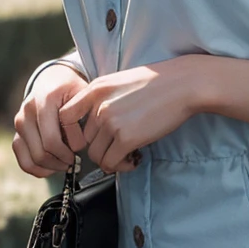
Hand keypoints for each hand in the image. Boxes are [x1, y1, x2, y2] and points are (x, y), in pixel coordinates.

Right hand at [12, 65, 88, 177]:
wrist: (53, 80)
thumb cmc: (72, 90)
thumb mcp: (83, 97)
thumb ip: (80, 119)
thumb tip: (76, 147)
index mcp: (44, 101)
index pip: (51, 140)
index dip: (67, 154)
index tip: (79, 154)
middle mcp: (26, 112)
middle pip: (40, 153)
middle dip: (60, 162)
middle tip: (74, 163)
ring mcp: (19, 123)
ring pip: (31, 159)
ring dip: (50, 168)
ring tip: (65, 164)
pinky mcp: (17, 133)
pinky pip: (23, 160)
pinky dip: (38, 169)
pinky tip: (52, 167)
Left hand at [57, 58, 197, 172]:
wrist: (183, 84)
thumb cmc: (158, 82)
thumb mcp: (120, 81)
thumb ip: (103, 98)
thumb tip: (95, 123)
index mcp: (95, 90)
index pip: (65, 116)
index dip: (73, 131)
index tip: (89, 137)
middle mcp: (99, 106)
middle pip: (85, 140)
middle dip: (101, 147)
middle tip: (119, 148)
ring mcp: (111, 122)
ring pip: (96, 155)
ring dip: (111, 160)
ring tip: (128, 155)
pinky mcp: (126, 138)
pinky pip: (111, 163)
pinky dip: (121, 166)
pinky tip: (134, 159)